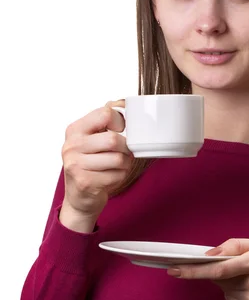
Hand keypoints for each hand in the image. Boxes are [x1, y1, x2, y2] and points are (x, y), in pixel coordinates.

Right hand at [60, 99, 133, 231]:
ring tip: (117, 166)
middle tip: (123, 153)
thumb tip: (123, 103)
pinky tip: (110, 178)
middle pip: (114, 140)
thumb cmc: (90, 163)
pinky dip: (120, 177)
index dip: (119, 122)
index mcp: (75, 129)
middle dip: (125, 148)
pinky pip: (116, 175)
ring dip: (125, 164)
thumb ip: (106, 121)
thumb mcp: (92, 138)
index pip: (105, 113)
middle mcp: (72, 145)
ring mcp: (75, 165)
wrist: (79, 196)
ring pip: (118, 159)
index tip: (119, 130)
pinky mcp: (84, 182)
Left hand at [167, 238, 248, 299]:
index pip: (219, 268)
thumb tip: (208, 255)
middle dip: (220, 273)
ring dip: (231, 284)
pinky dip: (237, 295)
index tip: (174, 269)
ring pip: (225, 291)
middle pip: (221, 280)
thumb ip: (235, 245)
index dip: (194, 270)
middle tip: (240, 268)